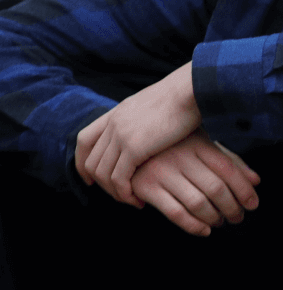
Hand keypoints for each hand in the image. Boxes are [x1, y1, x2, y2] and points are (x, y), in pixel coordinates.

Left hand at [76, 61, 201, 205]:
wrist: (192, 89)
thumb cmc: (186, 96)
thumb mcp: (156, 103)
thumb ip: (144, 117)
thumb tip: (151, 128)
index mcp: (117, 112)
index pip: (84, 139)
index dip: (82, 161)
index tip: (91, 178)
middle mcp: (114, 124)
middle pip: (91, 161)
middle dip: (100, 184)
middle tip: (117, 195)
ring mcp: (121, 135)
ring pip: (102, 173)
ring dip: (114, 192)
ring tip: (131, 200)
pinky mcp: (134, 148)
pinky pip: (119, 179)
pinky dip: (125, 193)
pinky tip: (138, 199)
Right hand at [131, 131, 261, 236]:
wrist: (131, 145)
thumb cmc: (175, 146)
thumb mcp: (203, 146)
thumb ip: (230, 162)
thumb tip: (256, 181)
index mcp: (198, 143)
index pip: (228, 168)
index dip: (243, 189)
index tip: (253, 204)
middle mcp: (182, 157)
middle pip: (216, 187)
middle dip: (232, 207)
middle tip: (239, 217)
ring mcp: (163, 172)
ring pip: (197, 203)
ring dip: (214, 218)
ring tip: (221, 222)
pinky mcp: (146, 188)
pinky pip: (175, 213)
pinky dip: (193, 226)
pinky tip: (204, 231)